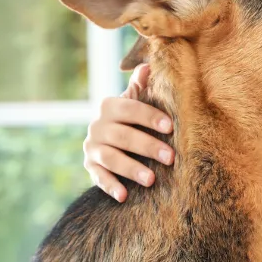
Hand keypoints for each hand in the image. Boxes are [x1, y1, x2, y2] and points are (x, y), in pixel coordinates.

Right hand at [83, 63, 174, 201]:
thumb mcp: (135, 101)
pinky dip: (110, 186)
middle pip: (123, 136)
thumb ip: (141, 86)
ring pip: (111, 157)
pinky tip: (124, 196)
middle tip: (171, 158)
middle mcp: (97, 125)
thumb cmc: (131, 119)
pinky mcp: (90, 166)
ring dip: (131, 169)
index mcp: (110, 106)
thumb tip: (148, 65)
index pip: (130, 109)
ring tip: (152, 180)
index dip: (150, 117)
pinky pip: (98, 177)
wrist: (107, 139)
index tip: (170, 127)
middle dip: (148, 146)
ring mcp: (92, 147)